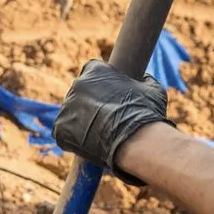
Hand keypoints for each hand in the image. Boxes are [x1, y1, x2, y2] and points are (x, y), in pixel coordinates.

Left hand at [52, 60, 174, 185]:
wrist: (136, 141)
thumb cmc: (146, 113)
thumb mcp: (153, 88)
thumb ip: (144, 79)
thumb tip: (144, 78)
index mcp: (96, 69)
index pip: (92, 70)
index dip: (101, 83)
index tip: (109, 95)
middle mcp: (77, 84)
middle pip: (80, 91)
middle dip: (90, 102)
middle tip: (106, 116)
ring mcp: (67, 107)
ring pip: (72, 112)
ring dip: (82, 120)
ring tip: (100, 133)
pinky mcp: (60, 130)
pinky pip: (65, 133)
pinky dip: (75, 139)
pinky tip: (91, 144)